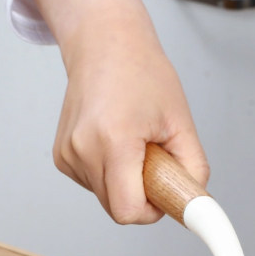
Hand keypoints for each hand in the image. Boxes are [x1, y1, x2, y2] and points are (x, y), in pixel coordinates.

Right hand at [26, 0, 208, 223]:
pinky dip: (109, 174)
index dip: (150, 211)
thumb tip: (191, 201)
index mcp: (113, 141)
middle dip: (141, 195)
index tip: (162, 195)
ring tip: (132, 144)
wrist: (104, 44)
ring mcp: (69, 153)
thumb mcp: (180, 122)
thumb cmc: (141, 73)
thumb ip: (192, 169)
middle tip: (152, 161)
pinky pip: (93, 185)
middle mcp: (84, 149)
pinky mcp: (62, 157)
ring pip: (106, 198)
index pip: (128, 211)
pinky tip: (114, 143)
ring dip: (125, 182)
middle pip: (117, 208)